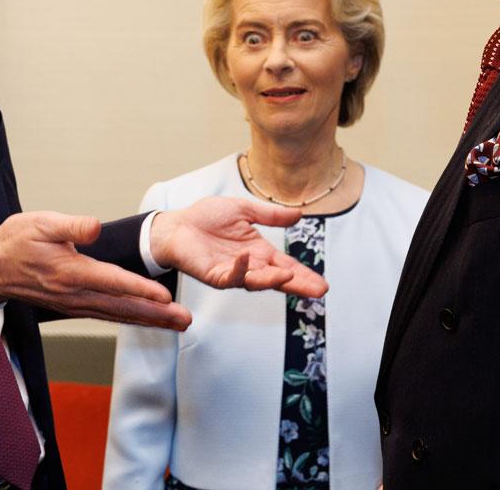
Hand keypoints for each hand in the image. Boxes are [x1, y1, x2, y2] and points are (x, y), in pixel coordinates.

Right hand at [0, 211, 192, 329]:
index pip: (112, 282)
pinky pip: (108, 316)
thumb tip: (95, 228)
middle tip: (185, 320)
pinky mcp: (75, 306)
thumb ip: (70, 226)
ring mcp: (75, 304)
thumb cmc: (15, 241)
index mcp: (70, 272)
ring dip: (150, 321)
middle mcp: (75, 294)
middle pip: (122, 306)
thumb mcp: (39, 223)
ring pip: (118, 315)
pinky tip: (150, 321)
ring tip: (179, 324)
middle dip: (156, 314)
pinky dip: (132, 320)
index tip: (165, 296)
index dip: (140, 289)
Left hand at [149, 197, 328, 297]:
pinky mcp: (215, 275)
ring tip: (289, 276)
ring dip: (272, 279)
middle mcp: (250, 265)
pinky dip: (240, 268)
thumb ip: (270, 215)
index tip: (322, 284)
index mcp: (259, 251)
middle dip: (297, 285)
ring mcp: (233, 273)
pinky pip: (230, 276)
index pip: (286, 265)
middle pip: (278, 279)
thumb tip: (299, 215)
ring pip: (257, 281)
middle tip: (318, 291)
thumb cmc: (206, 217)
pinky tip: (248, 257)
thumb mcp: (244, 210)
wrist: (177, 224)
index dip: (303, 275)